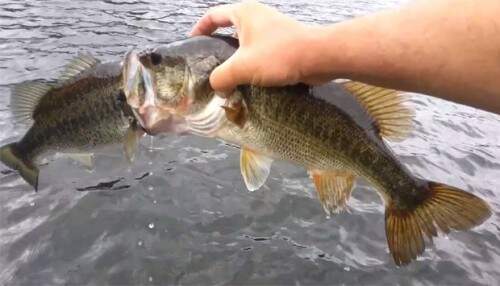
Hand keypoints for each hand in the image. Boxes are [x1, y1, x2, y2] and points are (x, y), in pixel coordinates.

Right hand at [190, 1, 318, 92]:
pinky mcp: (283, 45)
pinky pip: (260, 54)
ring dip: (237, 62)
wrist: (318, 57)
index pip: (213, 15)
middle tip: (210, 69)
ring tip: (228, 81)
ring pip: (246, 46)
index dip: (199, 29)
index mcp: (243, 13)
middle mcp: (257, 17)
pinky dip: (253, 67)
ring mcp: (272, 30)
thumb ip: (221, 77)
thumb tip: (217, 87)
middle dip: (219, 50)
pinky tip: (249, 84)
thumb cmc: (278, 55)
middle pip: (229, 31)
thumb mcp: (241, 67)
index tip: (193, 44)